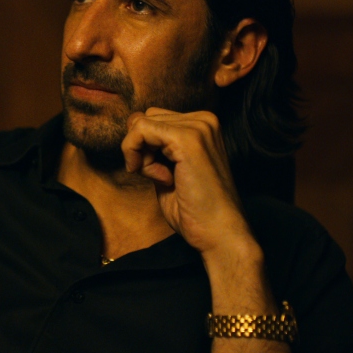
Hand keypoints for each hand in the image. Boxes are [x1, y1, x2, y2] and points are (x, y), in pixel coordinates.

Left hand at [120, 108, 253, 256]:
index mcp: (202, 125)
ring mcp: (198, 126)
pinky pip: (140, 131)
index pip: (154, 120)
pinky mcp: (187, 139)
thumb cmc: (195, 210)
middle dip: (142, 150)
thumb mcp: (169, 170)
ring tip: (166, 179)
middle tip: (161, 177)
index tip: (162, 175)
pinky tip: (160, 178)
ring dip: (142, 156)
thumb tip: (132, 125)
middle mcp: (203, 120)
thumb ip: (154, 148)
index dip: (146, 149)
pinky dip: (138, 158)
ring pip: (140, 125)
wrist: (219, 233)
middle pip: (145, 119)